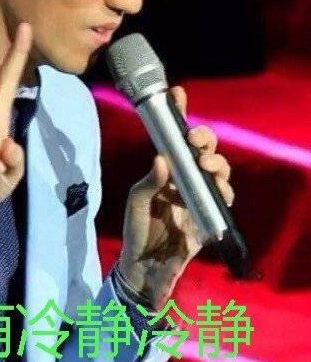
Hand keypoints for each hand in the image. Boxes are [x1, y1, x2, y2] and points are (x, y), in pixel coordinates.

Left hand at [118, 86, 234, 308]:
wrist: (145, 266)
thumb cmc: (137, 230)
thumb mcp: (136, 203)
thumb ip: (148, 182)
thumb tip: (162, 159)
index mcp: (164, 172)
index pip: (173, 139)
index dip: (178, 116)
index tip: (177, 95)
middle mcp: (183, 179)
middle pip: (202, 150)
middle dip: (203, 138)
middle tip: (194, 140)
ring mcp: (198, 196)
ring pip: (217, 170)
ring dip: (216, 161)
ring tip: (204, 163)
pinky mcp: (210, 215)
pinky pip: (224, 198)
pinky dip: (223, 190)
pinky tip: (214, 188)